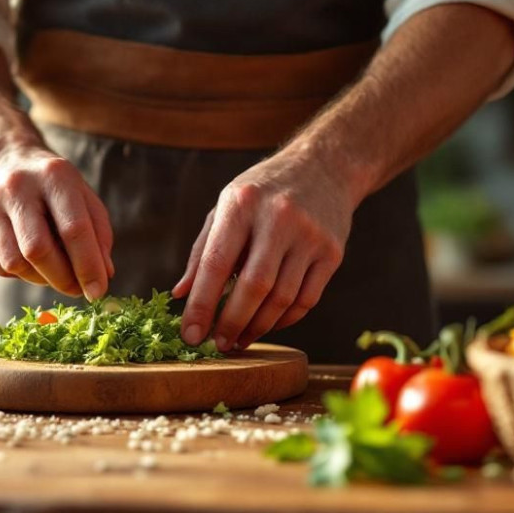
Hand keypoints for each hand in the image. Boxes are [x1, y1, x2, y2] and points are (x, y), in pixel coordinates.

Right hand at [0, 144, 114, 299]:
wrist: (5, 164)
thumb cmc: (53, 188)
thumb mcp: (83, 198)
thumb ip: (98, 235)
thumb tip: (102, 276)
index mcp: (52, 175)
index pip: (73, 228)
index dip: (88, 266)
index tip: (98, 292)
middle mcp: (15, 187)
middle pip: (38, 250)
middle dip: (62, 278)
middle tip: (77, 290)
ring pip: (14, 264)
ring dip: (40, 279)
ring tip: (53, 271)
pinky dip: (19, 274)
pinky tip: (28, 261)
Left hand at [173, 149, 355, 350]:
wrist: (325, 166)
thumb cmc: (264, 191)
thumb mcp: (226, 207)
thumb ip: (203, 251)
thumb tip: (180, 294)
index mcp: (241, 204)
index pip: (216, 264)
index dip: (202, 305)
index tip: (191, 335)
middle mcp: (278, 218)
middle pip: (254, 286)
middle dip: (232, 323)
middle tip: (218, 345)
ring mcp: (310, 236)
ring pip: (283, 299)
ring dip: (258, 327)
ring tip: (239, 340)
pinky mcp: (332, 252)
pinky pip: (307, 300)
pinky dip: (284, 320)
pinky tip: (267, 324)